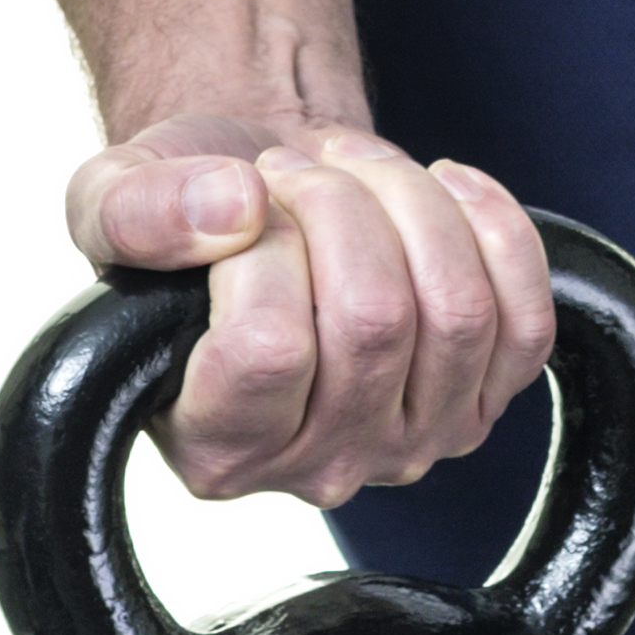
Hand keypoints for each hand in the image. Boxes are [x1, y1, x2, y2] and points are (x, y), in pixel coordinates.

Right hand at [66, 114, 557, 507]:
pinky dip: (493, 227)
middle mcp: (318, 468)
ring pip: (455, 313)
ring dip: (409, 202)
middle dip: (337, 204)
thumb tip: (232, 210)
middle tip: (292, 166)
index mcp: (214, 448)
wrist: (259, 207)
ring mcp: (410, 443)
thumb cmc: (186, 219)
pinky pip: (525, 320)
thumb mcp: (109, 202)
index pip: (267, 349)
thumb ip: (134, 212)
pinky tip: (441, 184)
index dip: (262, 248)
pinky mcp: (482, 402)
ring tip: (353, 167)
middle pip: (373, 323)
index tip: (238, 204)